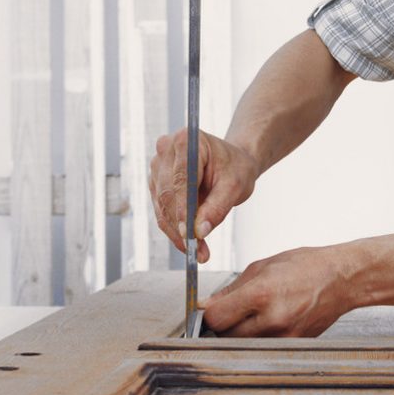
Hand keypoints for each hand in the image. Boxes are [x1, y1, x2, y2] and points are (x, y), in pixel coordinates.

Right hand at [149, 128, 259, 261]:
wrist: (233, 163)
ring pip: (162, 207)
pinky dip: (175, 230)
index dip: (182, 209)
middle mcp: (165, 150)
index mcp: (186, 141)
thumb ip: (217, 207)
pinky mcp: (156, 183)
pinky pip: (162, 211)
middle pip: (167, 195)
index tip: (189, 235)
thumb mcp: (235, 186)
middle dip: (181, 227)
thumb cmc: (236, 168)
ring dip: (177, 233)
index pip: (179, 179)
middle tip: (198, 253)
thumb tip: (199, 232)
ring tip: (198, 253)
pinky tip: (190, 245)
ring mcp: (158, 166)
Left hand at [202, 246, 357, 336]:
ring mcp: (284, 336)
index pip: (216, 318)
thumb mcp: (263, 267)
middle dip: (223, 326)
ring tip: (252, 316)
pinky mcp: (293, 346)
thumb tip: (207, 306)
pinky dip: (258, 338)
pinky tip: (268, 323)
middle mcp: (273, 320)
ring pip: (242, 346)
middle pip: (225, 337)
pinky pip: (263, 348)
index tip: (212, 310)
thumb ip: (232, 289)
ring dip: (240, 334)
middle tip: (232, 313)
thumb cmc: (306, 267)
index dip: (208, 315)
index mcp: (262, 294)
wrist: (342, 280)